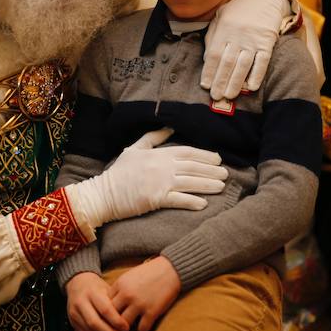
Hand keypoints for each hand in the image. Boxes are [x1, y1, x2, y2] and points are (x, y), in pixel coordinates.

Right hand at [65, 272, 128, 330]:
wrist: (77, 283)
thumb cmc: (97, 287)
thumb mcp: (107, 289)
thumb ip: (115, 302)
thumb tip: (128, 319)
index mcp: (92, 292)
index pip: (105, 310)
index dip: (116, 321)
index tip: (126, 327)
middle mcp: (81, 302)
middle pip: (95, 323)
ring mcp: (74, 312)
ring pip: (89, 330)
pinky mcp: (72, 320)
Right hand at [68, 128, 227, 229]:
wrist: (104, 194)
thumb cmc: (120, 172)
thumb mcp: (134, 149)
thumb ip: (153, 137)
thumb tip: (169, 127)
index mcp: (159, 154)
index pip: (188, 152)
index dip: (205, 156)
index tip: (218, 160)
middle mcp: (162, 167)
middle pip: (193, 167)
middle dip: (212, 171)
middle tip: (226, 174)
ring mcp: (160, 183)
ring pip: (191, 183)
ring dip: (208, 185)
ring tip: (221, 187)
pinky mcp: (156, 199)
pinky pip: (179, 200)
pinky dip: (192, 201)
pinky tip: (203, 204)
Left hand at [110, 256, 180, 330]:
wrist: (170, 269)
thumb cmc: (150, 272)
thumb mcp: (130, 275)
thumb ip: (119, 288)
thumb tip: (110, 303)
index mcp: (120, 284)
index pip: (106, 303)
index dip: (108, 310)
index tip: (112, 314)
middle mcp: (127, 294)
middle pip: (112, 315)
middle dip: (114, 321)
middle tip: (117, 326)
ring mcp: (140, 304)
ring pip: (124, 324)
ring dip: (126, 328)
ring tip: (128, 329)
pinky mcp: (152, 311)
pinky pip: (141, 329)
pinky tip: (143, 328)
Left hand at [202, 0, 291, 99]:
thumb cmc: (237, 11)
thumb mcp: (220, 17)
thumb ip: (212, 36)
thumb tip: (206, 59)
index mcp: (223, 29)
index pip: (213, 54)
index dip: (209, 71)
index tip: (205, 85)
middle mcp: (237, 35)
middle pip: (227, 62)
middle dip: (220, 81)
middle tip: (216, 96)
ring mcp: (253, 39)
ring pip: (243, 64)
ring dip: (236, 82)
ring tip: (229, 95)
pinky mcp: (267, 41)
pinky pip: (262, 60)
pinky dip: (257, 74)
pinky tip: (251, 87)